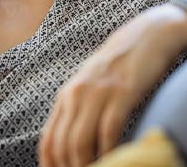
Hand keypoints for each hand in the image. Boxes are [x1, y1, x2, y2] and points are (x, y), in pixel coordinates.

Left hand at [39, 3, 186, 166]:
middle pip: (62, 144)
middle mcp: (76, 94)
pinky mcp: (121, 93)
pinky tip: (116, 161)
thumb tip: (70, 145)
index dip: (50, 165)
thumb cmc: (115, 68)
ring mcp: (97, 93)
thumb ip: (77, 111)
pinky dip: (110, 153)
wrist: (142, 38)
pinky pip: (108, 131)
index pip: (48, 140)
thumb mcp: (89, 88)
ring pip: (81, 142)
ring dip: (88, 166)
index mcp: (66, 95)